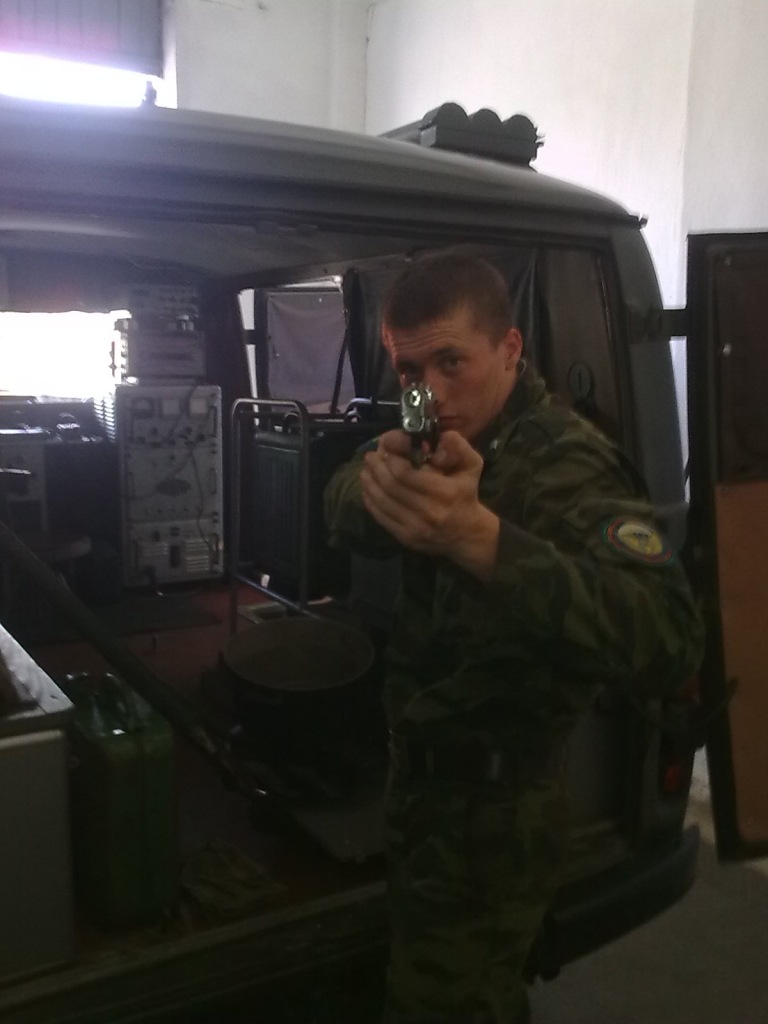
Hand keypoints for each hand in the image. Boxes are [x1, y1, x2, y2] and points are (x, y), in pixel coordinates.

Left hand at [360, 430, 499, 579]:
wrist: (466, 533)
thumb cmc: (466, 494)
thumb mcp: (471, 465)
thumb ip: (457, 446)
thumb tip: (439, 436)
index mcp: (444, 492)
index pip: (405, 473)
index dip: (390, 458)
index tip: (385, 448)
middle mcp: (429, 511)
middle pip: (391, 486)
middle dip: (376, 468)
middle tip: (370, 456)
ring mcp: (416, 528)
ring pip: (382, 501)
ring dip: (369, 483)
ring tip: (366, 469)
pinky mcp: (406, 538)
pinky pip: (381, 517)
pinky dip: (370, 501)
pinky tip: (368, 489)